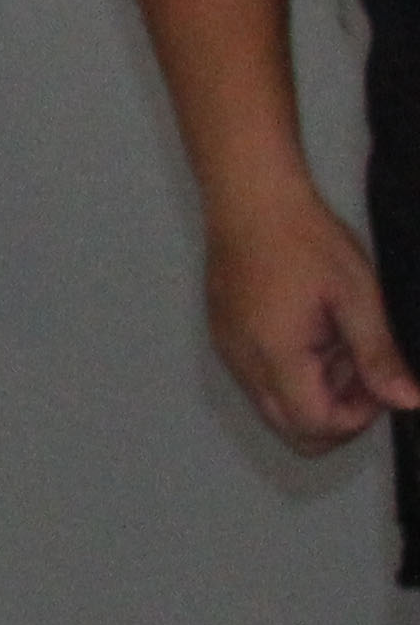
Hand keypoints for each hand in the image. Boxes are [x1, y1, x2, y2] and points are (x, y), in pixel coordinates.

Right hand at [202, 183, 419, 451]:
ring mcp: (228, 349)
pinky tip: (310, 331)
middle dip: (336, 416)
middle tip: (362, 372)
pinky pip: (259, 379)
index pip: (315, 425)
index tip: (378, 380)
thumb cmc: (306, 240)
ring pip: (275, 407)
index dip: (357, 418)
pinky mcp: (223, 333)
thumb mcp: (357, 295)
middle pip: (290, 430)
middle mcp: (243, 362)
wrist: (249, 194)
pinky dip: (291, 374)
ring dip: (314, 394)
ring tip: (337, 344)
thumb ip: (379, 355)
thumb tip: (408, 402)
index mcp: (276, 355)